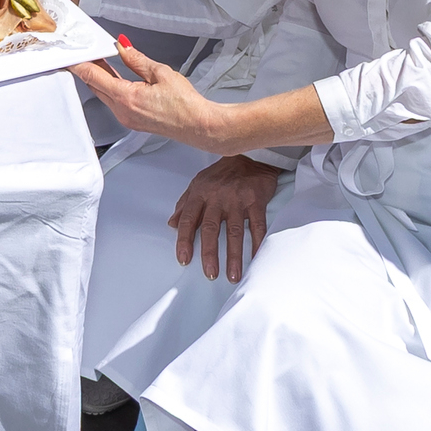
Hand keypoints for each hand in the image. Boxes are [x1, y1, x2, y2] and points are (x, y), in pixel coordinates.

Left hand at [74, 38, 234, 150]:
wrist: (198, 125)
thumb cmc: (185, 104)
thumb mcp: (160, 73)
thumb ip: (137, 59)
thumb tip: (122, 47)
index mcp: (126, 97)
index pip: (94, 78)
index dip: (80, 65)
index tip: (71, 56)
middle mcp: (122, 111)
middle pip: (96, 87)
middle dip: (89, 69)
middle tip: (87, 53)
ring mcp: (126, 118)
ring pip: (104, 95)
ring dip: (100, 79)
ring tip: (101, 61)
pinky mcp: (132, 121)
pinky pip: (114, 102)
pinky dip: (110, 88)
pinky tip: (114, 79)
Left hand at [169, 155, 283, 280]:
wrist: (251, 155)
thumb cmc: (222, 173)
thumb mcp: (198, 184)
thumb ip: (185, 205)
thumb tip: (172, 225)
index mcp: (201, 193)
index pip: (189, 220)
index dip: (185, 241)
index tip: (184, 260)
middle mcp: (218, 197)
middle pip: (211, 229)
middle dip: (209, 254)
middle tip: (210, 274)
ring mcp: (238, 199)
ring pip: (234, 232)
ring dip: (233, 256)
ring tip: (233, 275)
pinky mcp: (256, 201)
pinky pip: (257, 226)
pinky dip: (258, 244)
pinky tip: (256, 259)